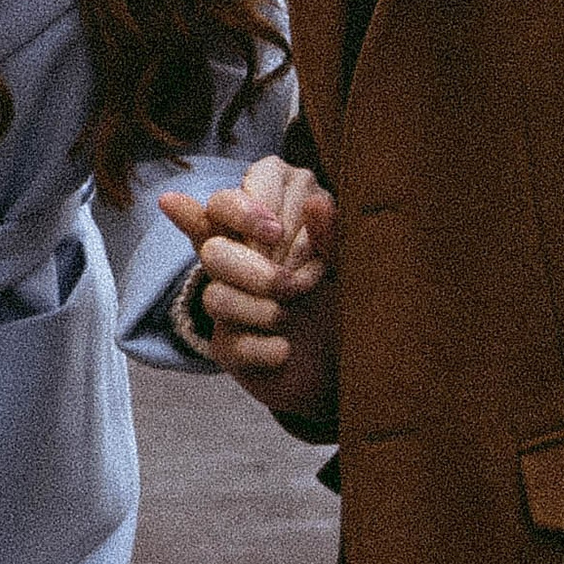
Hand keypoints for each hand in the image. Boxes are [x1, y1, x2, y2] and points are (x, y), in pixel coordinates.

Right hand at [155, 158, 336, 418]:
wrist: (352, 361)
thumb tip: (315, 202)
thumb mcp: (348, 262)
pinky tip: (284, 350)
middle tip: (292, 285)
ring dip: (259, 310)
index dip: (244, 214)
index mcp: (260, 225)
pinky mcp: (229, 346)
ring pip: (214, 298)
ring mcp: (229, 303)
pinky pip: (230, 344)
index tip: (276, 233)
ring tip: (288, 316)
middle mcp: (237, 259)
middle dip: (253, 271)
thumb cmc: (349, 295)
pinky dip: (262, 349)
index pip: (222, 203)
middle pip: (211, 251)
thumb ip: (332, 231)